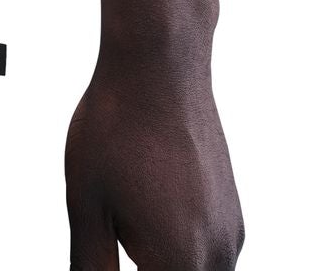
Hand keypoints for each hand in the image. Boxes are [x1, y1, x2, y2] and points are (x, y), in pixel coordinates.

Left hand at [64, 49, 242, 269]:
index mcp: (179, 263)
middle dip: (148, 268)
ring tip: (129, 225)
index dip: (125, 269)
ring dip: (165, 264)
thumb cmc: (116, 128)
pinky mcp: (232, 213)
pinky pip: (211, 254)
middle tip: (118, 236)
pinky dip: (182, 251)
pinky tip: (150, 217)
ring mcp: (231, 234)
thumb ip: (90, 263)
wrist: (159, 68)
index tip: (108, 252)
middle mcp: (217, 256)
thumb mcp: (86, 204)